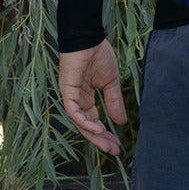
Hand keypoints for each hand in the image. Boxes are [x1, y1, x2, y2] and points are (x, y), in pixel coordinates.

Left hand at [58, 38, 126, 155]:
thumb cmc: (98, 55)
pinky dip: (84, 121)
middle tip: (114, 151)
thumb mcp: (111, 82)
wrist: (89, 38)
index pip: (94, 120)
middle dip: (100, 139)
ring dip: (94, 134)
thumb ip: (114, 101)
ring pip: (80, 122)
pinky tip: (98, 128)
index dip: (105, 133)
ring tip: (107, 143)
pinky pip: (73, 111)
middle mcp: (76, 100)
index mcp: (86, 97)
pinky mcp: (66, 90)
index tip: (117, 144)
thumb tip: (122, 121)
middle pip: (87, 126)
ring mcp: (70, 96)